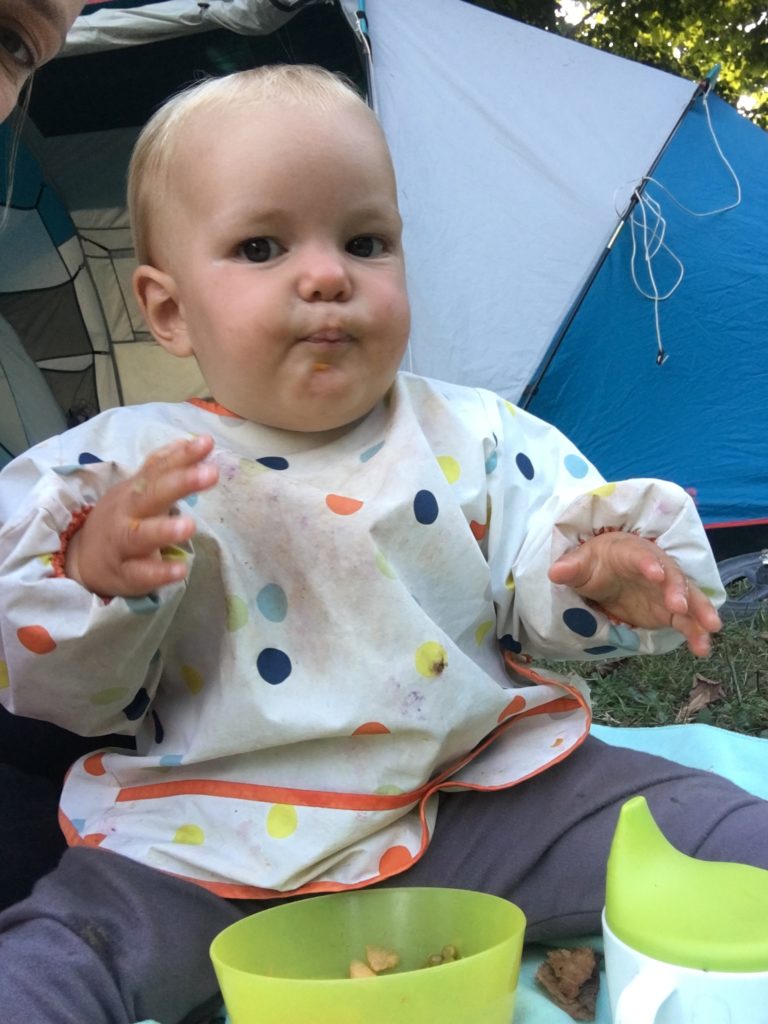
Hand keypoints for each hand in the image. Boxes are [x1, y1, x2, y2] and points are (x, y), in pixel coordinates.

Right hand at [65, 435, 217, 597]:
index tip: (207, 443)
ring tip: (191, 526)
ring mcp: (123, 544)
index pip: (158, 469)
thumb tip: (192, 440)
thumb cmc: (120, 519)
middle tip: (210, 474)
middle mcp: (127, 513)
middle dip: (180, 483)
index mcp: (135, 491)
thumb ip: (162, 467)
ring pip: (140, 535)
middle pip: (150, 495)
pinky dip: (158, 572)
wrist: (81, 558)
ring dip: (165, 530)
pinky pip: (140, 574)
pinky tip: (180, 570)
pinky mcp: (124, 574)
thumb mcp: (136, 489)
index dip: (182, 456)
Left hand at [548, 531, 721, 656]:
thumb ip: (571, 567)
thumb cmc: (594, 562)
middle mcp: (656, 569)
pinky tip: (703, 649)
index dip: (649, 564)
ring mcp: (666, 591)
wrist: (606, 572)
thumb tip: (555, 572)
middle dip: (678, 590)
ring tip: (710, 629)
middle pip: (671, 577)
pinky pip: (687, 622)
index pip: (642, 556)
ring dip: (699, 612)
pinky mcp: (669, 611)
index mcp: (632, 553)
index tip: (655, 574)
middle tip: (681, 607)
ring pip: (688, 599)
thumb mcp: (580, 563)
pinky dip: (696, 633)